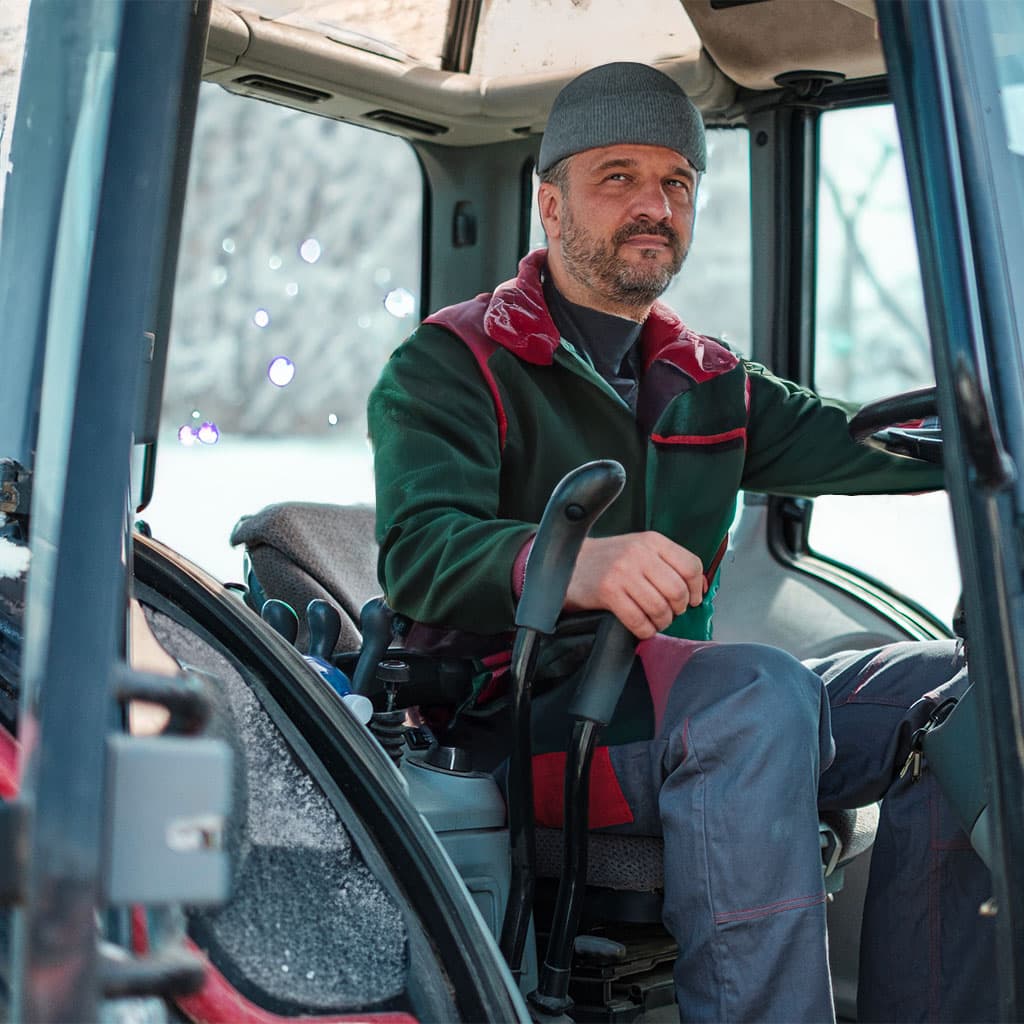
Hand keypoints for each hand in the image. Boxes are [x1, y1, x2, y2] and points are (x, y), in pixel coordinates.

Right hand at [563, 533, 705, 638]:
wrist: (569, 563)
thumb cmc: (609, 560)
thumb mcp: (640, 550)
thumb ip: (668, 563)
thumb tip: (699, 588)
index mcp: (652, 540)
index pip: (690, 566)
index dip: (696, 589)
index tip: (692, 600)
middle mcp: (638, 553)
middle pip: (677, 590)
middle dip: (678, 609)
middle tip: (670, 612)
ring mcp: (622, 572)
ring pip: (659, 608)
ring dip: (661, 622)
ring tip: (655, 621)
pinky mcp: (607, 591)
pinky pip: (638, 620)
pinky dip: (645, 630)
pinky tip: (642, 627)